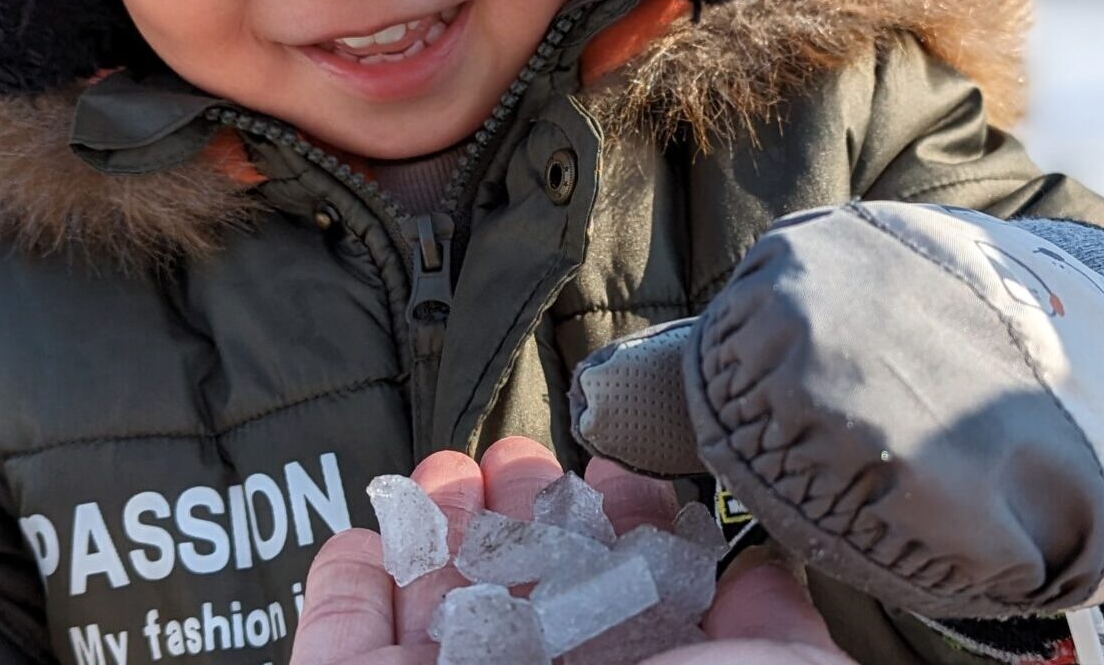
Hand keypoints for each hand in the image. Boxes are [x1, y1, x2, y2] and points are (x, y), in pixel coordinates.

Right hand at [288, 436, 851, 663]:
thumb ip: (768, 629)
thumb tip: (765, 576)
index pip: (612, 603)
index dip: (609, 526)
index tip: (611, 472)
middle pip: (518, 597)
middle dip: (515, 516)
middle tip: (518, 458)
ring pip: (430, 611)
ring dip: (434, 532)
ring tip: (449, 473)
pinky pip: (335, 644)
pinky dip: (344, 588)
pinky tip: (365, 539)